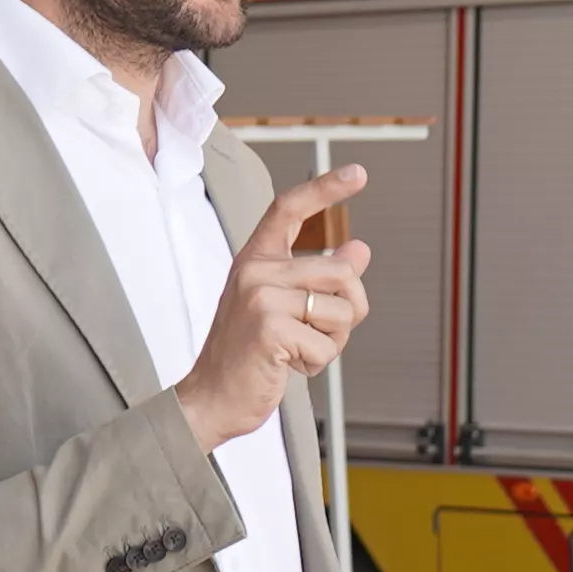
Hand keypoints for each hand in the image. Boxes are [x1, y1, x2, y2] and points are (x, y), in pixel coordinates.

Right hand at [173, 174, 370, 444]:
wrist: (211, 398)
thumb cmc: (249, 355)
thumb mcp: (284, 308)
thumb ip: (319, 279)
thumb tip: (360, 249)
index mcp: (255, 259)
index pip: (290, 209)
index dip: (325, 188)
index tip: (359, 173)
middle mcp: (255, 270)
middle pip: (342, 274)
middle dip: (346, 313)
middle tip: (314, 334)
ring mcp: (261, 297)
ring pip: (341, 311)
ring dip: (332, 342)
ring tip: (294, 350)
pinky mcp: (270, 328)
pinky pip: (327, 345)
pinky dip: (317, 364)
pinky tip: (285, 366)